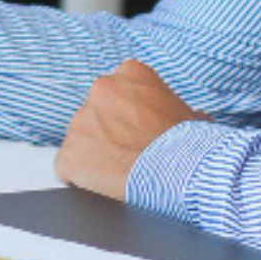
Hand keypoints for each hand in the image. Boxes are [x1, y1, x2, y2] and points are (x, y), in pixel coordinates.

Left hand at [55, 60, 203, 199]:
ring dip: (96, 154)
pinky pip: (68, 168)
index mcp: (131, 73)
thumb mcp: (191, 115)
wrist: (181, 172)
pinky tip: (104, 185)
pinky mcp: (69, 154)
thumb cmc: (191, 145)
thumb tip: (191, 118)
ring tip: (121, 171)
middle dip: (108, 132)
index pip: (118, 92)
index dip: (128, 116)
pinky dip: (82, 179)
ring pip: (82, 139)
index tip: (137, 131)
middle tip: (129, 153)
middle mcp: (101, 89)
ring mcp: (80, 121)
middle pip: (96, 113)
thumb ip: (174, 109)